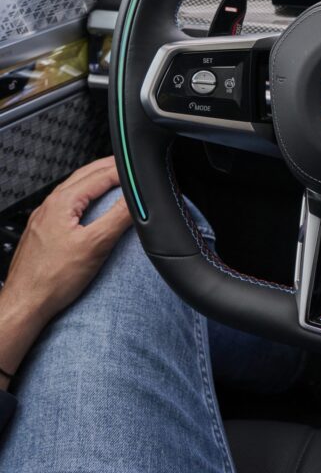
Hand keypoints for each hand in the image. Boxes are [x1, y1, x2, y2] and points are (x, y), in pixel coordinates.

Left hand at [0, 157, 131, 385]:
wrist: (25, 304)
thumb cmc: (53, 279)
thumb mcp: (96, 245)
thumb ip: (119, 216)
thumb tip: (138, 198)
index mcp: (61, 202)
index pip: (100, 175)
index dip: (124, 170)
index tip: (142, 170)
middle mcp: (49, 206)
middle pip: (85, 175)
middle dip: (110, 168)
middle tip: (132, 168)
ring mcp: (44, 218)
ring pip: (75, 188)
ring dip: (97, 180)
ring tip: (116, 181)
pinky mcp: (43, 231)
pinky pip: (68, 203)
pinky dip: (86, 195)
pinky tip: (92, 207)